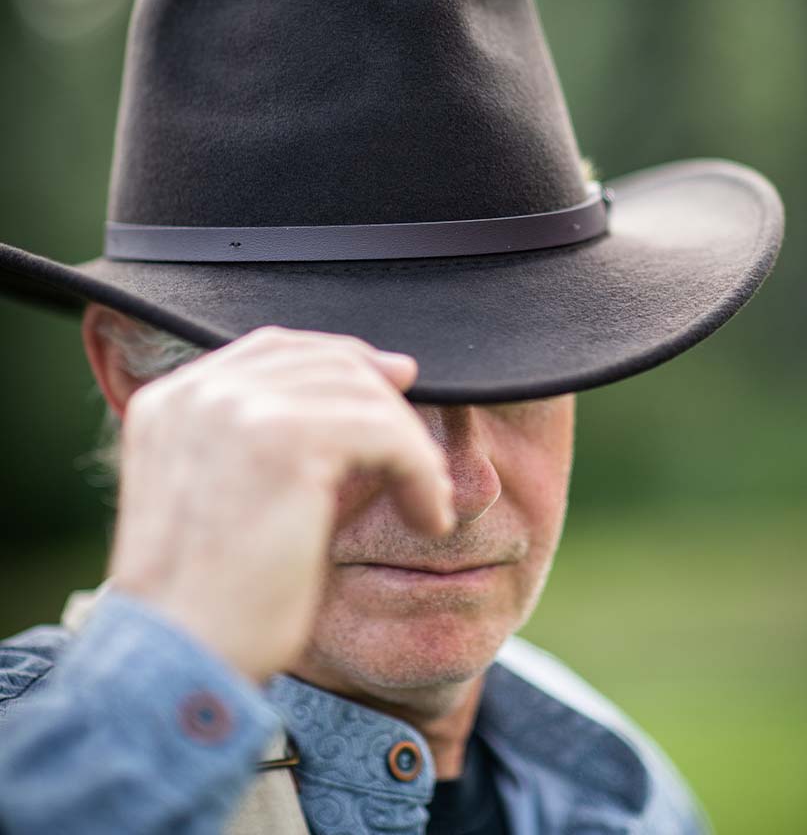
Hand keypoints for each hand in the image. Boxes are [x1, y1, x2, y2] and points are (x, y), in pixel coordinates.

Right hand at [106, 326, 454, 682]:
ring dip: (410, 447)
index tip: (394, 385)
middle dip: (385, 399)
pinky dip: (421, 473)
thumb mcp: (236, 494)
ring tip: (427, 498)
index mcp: (174, 399)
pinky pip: (387, 433)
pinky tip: (430, 517)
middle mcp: (200, 391)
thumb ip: (284, 435)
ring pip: (365, 394)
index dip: (342, 360)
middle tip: (422, 448)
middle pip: (326, 360)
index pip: (275, 348)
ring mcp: (237, 408)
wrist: (181, 661)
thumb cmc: (217, 597)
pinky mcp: (284, 439)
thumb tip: (388, 375)